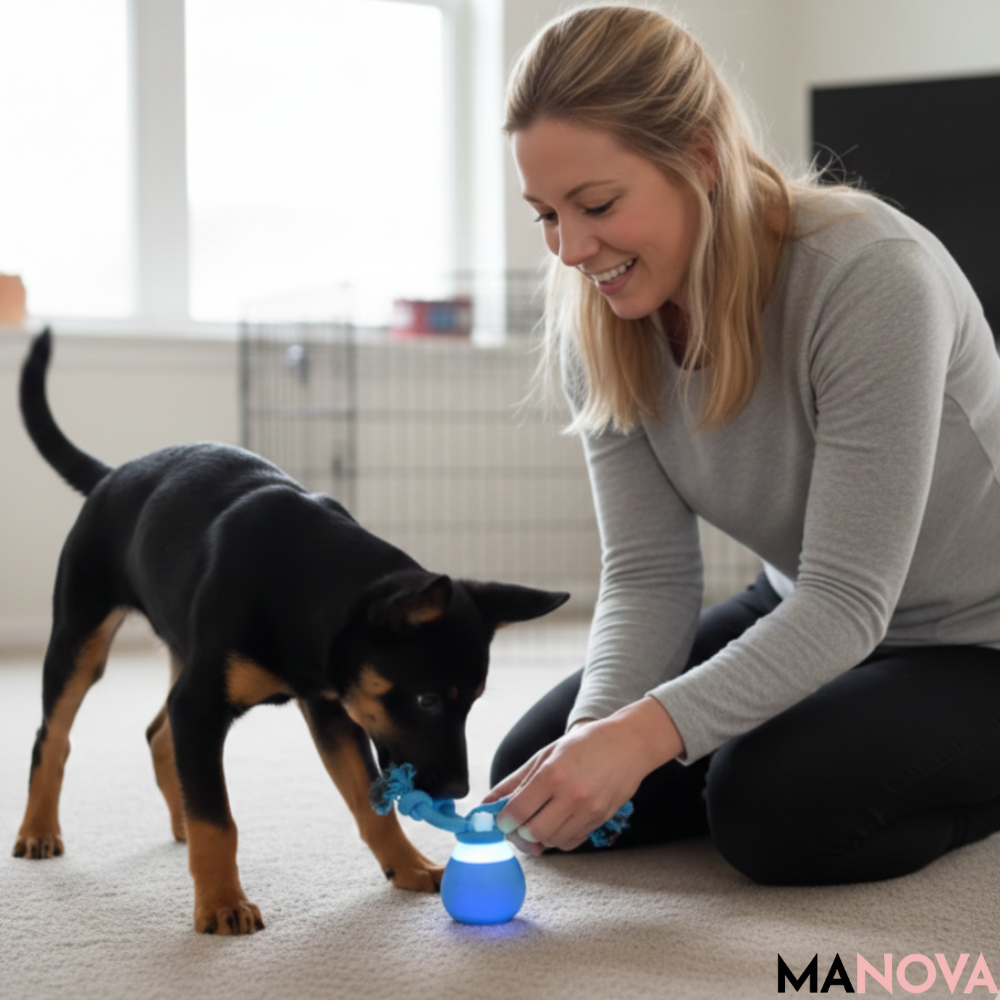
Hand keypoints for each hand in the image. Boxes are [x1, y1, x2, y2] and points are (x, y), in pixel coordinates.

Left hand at [485, 697, 683, 853]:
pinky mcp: (600, 820)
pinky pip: (571, 842)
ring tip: (540, 817)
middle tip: (518, 821)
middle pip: (532, 832)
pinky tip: (558, 821)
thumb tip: (488, 802)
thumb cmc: (585, 744)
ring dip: (539, 835)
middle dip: (519, 831)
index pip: (518, 812)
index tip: (501, 819)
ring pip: (551, 841)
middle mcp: (571, 795)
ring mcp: (588, 811)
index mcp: (553, 774)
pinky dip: (558, 838)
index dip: (503, 820)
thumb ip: (516, 781)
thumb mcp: (546, 755)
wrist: (629, 745)